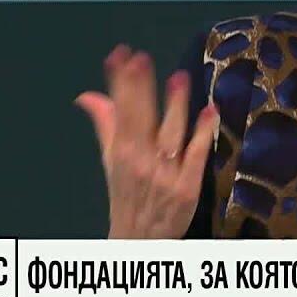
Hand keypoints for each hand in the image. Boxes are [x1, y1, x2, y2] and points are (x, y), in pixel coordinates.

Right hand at [74, 44, 216, 239]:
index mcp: (122, 152)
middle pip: (141, 119)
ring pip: (169, 134)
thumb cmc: (127, 196)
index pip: (121, 110)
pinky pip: (195, 156)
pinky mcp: (187, 187)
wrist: (139, 240)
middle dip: (140, 89)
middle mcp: (141, 161)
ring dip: (174, 105)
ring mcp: (165, 174)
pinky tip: (209, 111)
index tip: (122, 55)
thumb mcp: (112, 160)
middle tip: (141, 59)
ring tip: (178, 77)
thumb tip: (88, 95)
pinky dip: (202, 133)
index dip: (121, 83)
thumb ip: (105, 124)